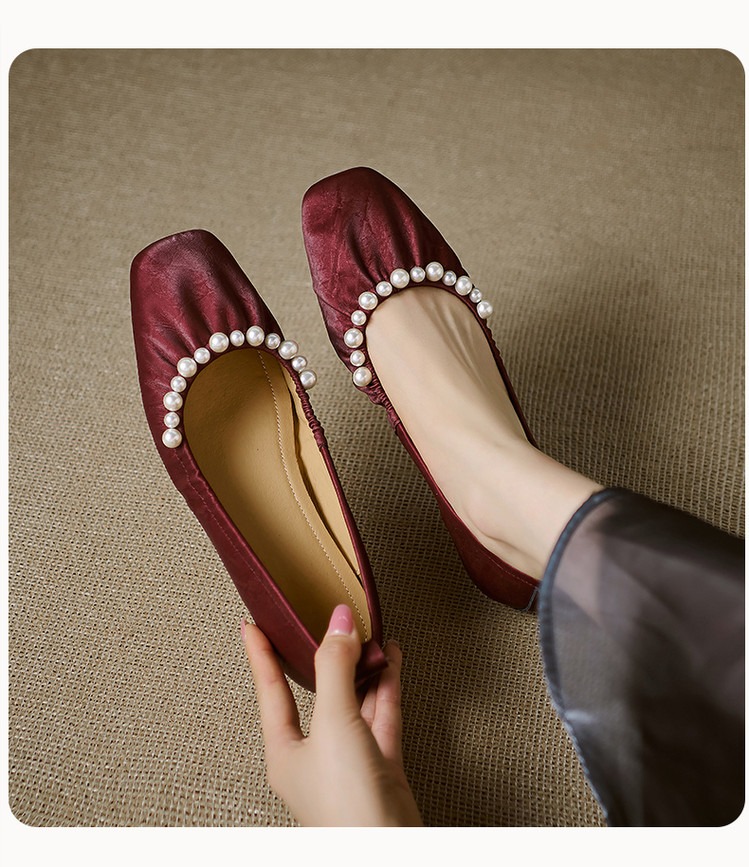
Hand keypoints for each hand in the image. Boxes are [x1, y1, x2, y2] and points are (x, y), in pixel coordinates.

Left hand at [241, 604, 422, 825]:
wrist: (390, 851)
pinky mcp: (381, 763)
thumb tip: (338, 623)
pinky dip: (386, 683)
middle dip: (325, 654)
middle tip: (325, 620)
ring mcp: (349, 758)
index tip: (254, 625)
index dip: (261, 654)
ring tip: (367, 631)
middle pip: (317, 690)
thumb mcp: (334, 722)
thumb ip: (335, 667)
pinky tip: (389, 660)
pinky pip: (382, 713)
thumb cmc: (347, 807)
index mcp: (285, 751)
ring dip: (362, 665)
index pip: (270, 690)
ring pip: (354, 699)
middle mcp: (315, 753)